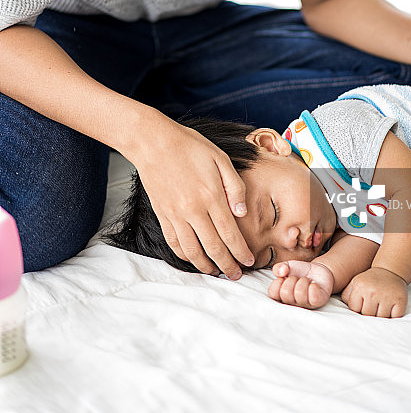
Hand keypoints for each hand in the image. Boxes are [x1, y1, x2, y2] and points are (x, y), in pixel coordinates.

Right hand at [128, 107, 254, 278]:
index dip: (241, 251)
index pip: (230, 233)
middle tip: (236, 275)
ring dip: (206, 266)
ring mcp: (175, 214)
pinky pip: (174, 243)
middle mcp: (193, 210)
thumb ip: (235, 187)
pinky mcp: (162, 214)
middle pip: (213, 248)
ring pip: (192, 251)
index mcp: (211, 196)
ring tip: (216, 272)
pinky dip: (185, 256)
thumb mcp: (221, 159)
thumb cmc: (190, 146)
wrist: (154, 142)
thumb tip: (243, 213)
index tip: (249, 262)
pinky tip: (194, 259)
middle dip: (227, 265)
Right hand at [268, 260, 333, 308]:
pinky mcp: (317, 302)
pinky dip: (313, 287)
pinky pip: (313, 297)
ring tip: (306, 280)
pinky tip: (314, 284)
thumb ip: (279, 267)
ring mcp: (305, 303)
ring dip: (303, 281)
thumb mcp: (287, 266)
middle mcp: (292, 302)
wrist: (318, 270)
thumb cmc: (300, 271)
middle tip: (297, 278)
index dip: (277, 282)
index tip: (283, 276)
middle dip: (291, 280)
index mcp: (282, 295)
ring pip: (299, 294)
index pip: (273, 293)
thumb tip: (281, 272)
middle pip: (285, 294)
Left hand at [341, 267, 406, 317]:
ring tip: (382, 304)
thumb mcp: (355, 282)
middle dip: (369, 312)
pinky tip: (391, 306)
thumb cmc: (370, 280)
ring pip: (380, 319)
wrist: (390, 271)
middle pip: (367, 315)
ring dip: (381, 315)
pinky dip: (393, 316)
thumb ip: (346, 295)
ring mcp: (387, 297)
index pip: (355, 310)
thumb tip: (343, 310)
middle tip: (374, 302)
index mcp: (360, 286)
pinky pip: (394, 318)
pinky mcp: (400, 301)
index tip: (363, 301)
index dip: (359, 308)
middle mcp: (372, 291)